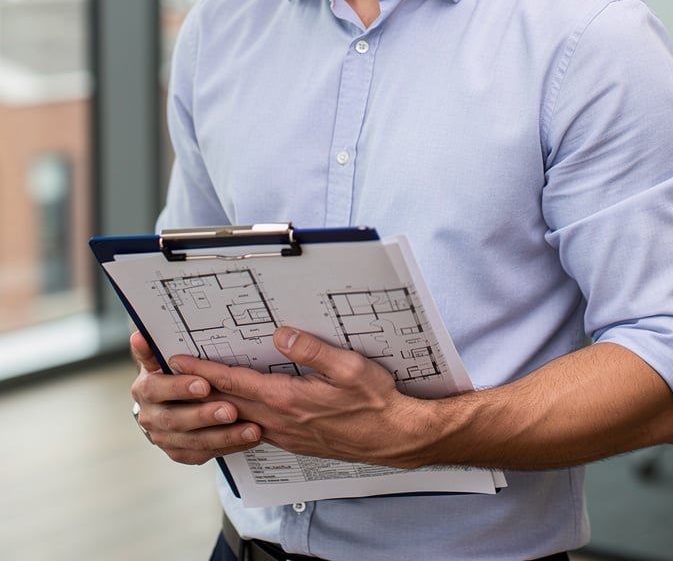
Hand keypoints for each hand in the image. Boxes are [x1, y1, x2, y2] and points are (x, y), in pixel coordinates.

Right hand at [129, 330, 261, 464]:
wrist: (168, 400)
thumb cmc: (171, 371)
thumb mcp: (160, 358)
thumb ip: (152, 350)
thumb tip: (138, 336)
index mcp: (144, 390)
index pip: (157, 389)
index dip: (180, 388)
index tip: (205, 384)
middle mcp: (150, 417)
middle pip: (176, 419)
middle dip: (205, 416)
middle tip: (231, 410)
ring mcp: (164, 438)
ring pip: (194, 441)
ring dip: (224, 436)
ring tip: (251, 430)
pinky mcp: (180, 452)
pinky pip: (205, 453)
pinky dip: (228, 446)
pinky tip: (248, 439)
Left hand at [170, 327, 434, 468]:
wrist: (394, 437)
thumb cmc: (375, 401)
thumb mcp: (350, 367)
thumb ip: (313, 349)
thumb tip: (281, 334)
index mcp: (289, 399)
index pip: (235, 382)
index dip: (204, 370)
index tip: (180, 360)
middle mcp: (280, 420)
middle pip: (228, 402)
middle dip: (200, 387)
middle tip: (175, 372)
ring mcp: (286, 434)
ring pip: (239, 418)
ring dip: (216, 403)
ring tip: (196, 388)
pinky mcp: (294, 441)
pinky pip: (256, 429)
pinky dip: (237, 417)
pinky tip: (236, 410)